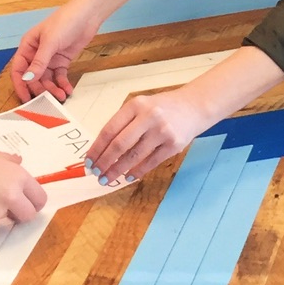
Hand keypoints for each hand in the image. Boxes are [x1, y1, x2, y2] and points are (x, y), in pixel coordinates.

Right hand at [6, 2, 100, 101]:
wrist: (88, 15)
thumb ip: (39, 62)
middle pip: (34, 76)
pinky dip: (62, 84)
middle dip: (40, 88)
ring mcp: (50, 57)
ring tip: (62, 96)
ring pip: (47, 78)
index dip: (20, 84)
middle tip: (48, 99)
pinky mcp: (62, 60)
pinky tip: (67, 90)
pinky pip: (59, 76)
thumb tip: (27, 79)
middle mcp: (37, 53)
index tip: (25, 98)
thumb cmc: (65, 21)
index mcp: (28, 45)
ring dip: (53, 88)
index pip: (19, 68)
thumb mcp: (50, 42)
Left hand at [86, 89, 219, 184]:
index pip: (110, 129)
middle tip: (96, 173)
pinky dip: (137, 172)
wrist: (194, 106)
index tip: (89, 161)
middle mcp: (148, 117)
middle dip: (104, 162)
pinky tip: (128, 177)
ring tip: (107, 178)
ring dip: (117, 170)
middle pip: (119, 145)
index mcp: (135, 105)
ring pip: (134, 156)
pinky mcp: (173, 145)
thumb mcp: (141, 106)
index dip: (97, 148)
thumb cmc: (163, 108)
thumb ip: (124, 123)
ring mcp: (162, 132)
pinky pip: (150, 162)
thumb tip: (102, 149)